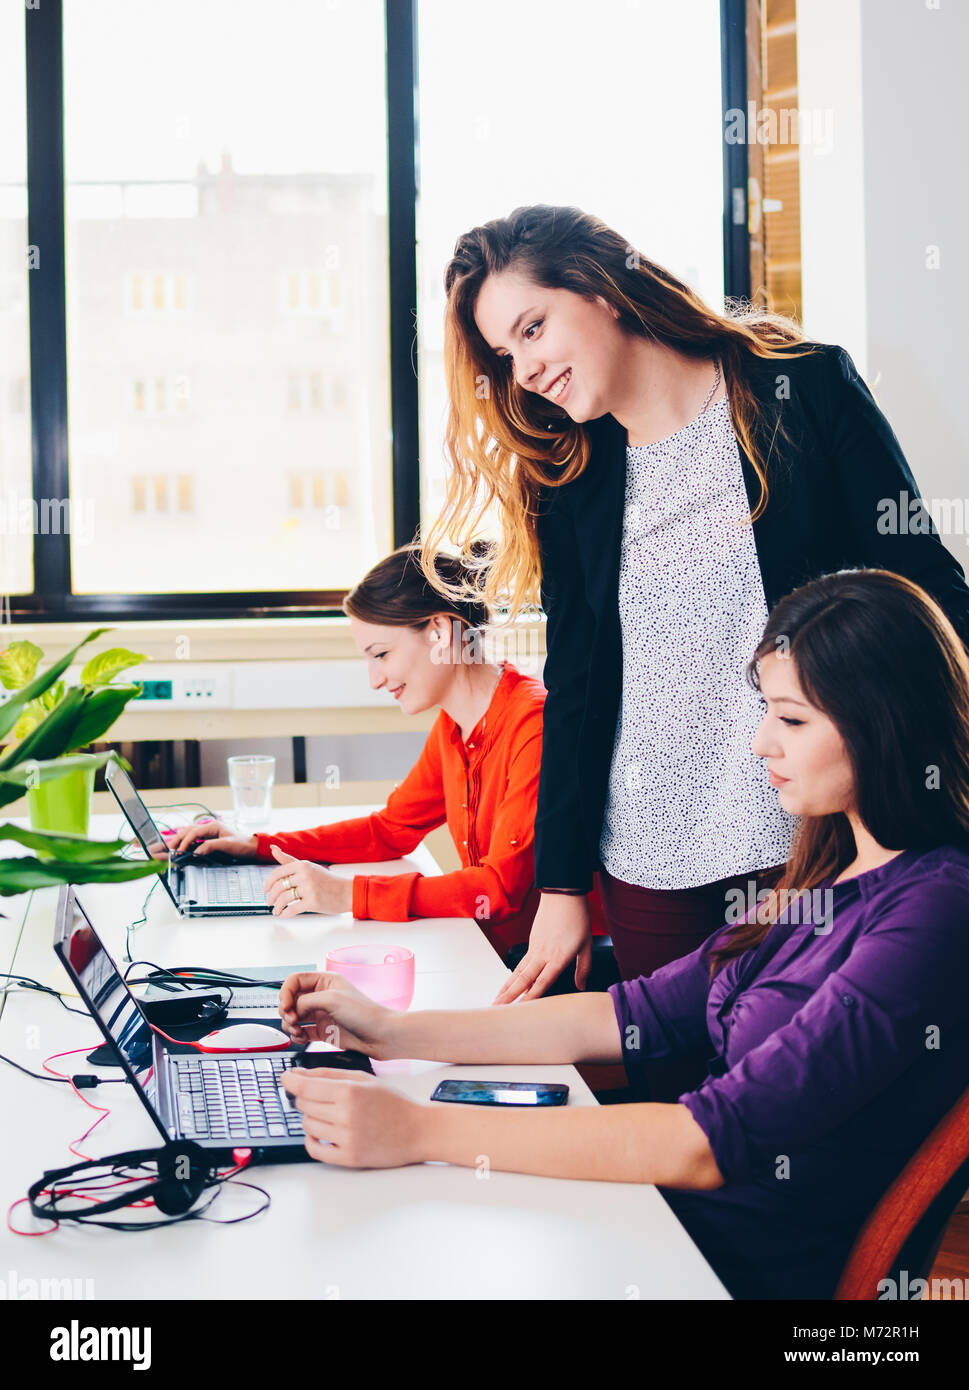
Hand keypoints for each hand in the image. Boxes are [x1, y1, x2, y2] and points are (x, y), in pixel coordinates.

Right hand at [166, 818, 257, 859]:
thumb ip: (210, 846)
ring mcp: (208, 833)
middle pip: (188, 831)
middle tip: (169, 849)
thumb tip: (195, 852)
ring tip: (171, 848)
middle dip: (177, 839)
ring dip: (180, 841)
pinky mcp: (209, 839)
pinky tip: (181, 849)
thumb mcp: (226, 845)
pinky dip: (186, 844)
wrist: (251, 848)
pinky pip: (194, 840)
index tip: (179, 851)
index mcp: (213, 826)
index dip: (184, 842)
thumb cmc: (242, 845)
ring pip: (189, 834)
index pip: (193, 832)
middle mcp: (209, 827)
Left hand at [265, 845, 352, 915]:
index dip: (268, 883)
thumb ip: (288, 859)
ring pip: (284, 899)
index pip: (277, 873)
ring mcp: (309, 888)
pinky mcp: (313, 902)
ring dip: (277, 907)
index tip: (266, 890)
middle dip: (271, 897)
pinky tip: (284, 914)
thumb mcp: (308, 867)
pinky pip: (292, 909)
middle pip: (279, 887)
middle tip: (269, 903)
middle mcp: (305, 875)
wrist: (347, 892)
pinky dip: (285, 913)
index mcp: (302, 865)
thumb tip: (272, 848)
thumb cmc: (326, 880)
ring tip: (276, 910)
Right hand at [278, 969, 392, 1054]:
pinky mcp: (323, 1031)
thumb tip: (293, 1008)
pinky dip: (297, 1036)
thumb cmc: (365, 1014)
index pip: (295, 981)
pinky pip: (302, 1032)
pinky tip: (301, 1038)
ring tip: (297, 1030)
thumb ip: (307, 1001)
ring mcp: (322, 1014)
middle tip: (292, 1020)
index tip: (286, 1005)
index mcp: (325, 981)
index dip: (286, 992)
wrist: (381, 1036)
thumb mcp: (332, 999)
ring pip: (294, 1017)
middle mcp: (322, 996)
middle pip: (292, 1000)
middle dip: (287, 1010)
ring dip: (290, 1025)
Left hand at [282, 1068, 426, 1168]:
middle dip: (306, 1098)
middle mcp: (346, 1116)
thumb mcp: (363, 1079)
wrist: (418, 1130)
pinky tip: (322, 1132)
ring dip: (312, 1117)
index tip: (285, 1079)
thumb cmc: (393, 1103)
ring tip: (330, 1114)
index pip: (304, 1087)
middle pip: (303, 1105)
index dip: (290, 1081)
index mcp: (350, 1092)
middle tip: (322, 1097)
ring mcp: (347, 1139)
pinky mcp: (348, 1158)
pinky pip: (314, 1149)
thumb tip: (297, 1074)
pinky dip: (312, 1139)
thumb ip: (329, 1074)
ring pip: (307, 1125)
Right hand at [492, 892, 592, 1003]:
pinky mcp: (532, 941)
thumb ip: (583, 967)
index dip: (532, 997)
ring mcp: (535, 947)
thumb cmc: (577, 918)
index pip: (543, 982)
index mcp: (558, 957)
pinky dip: (513, 975)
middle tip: (497, 1009)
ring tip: (497, 999)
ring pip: (519, 971)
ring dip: (507, 986)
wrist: (563, 894)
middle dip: (509, 995)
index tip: (521, 1010)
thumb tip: (581, 985)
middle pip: (524, 979)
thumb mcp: (587, 945)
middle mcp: (543, 954)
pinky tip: (509, 982)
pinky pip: (521, 963)